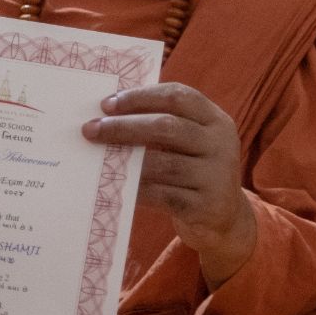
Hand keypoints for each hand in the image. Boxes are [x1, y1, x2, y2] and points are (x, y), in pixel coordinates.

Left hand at [81, 83, 255, 287]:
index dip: (140, 97)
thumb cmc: (194, 169)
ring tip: (97, 157)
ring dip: (125, 160)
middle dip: (124, 126)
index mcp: (216, 120)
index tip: (106, 104)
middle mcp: (221, 144)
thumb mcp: (190, 142)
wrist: (224, 218)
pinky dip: (135, 189)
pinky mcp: (205, 206)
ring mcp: (216, 176)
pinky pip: (162, 195)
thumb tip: (108, 114)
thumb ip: (162, 124)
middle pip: (167, 126)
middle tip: (91, 129)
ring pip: (163, 164)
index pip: (178, 96)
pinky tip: (113, 184)